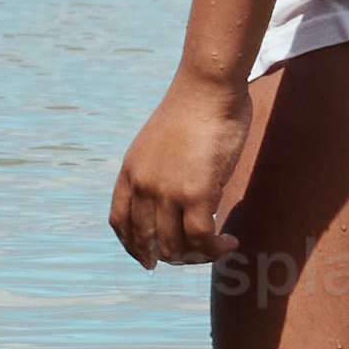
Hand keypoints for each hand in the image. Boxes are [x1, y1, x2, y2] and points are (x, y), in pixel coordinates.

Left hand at [108, 73, 256, 270]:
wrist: (208, 89)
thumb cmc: (194, 109)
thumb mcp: (160, 143)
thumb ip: (160, 171)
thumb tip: (178, 199)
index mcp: (130, 172)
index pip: (119, 222)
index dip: (133, 246)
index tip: (147, 257)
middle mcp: (143, 186)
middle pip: (146, 240)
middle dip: (167, 257)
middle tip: (191, 258)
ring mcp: (167, 193)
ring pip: (174, 246)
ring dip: (196, 256)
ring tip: (216, 248)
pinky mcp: (196, 195)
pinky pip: (202, 239)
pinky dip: (216, 249)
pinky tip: (229, 242)